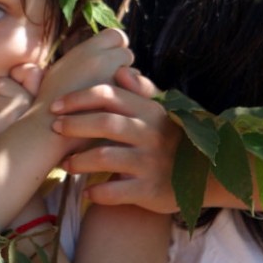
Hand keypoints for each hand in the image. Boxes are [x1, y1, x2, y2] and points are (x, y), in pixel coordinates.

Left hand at [0, 66, 43, 155]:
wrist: (5, 182)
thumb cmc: (15, 145)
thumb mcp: (29, 118)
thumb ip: (30, 92)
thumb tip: (24, 68)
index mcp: (43, 102)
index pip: (30, 71)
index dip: (17, 79)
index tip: (15, 101)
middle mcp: (32, 105)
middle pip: (0, 83)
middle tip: (3, 124)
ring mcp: (13, 114)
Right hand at [36, 28, 133, 107]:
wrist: (48, 131)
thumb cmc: (49, 102)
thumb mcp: (58, 71)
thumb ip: (79, 59)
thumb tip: (90, 56)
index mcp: (88, 49)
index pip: (115, 35)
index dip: (115, 46)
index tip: (109, 58)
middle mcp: (103, 60)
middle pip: (127, 54)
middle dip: (121, 66)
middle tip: (110, 79)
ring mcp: (113, 80)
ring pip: (135, 75)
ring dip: (128, 84)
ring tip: (111, 97)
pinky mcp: (120, 101)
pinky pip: (136, 96)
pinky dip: (130, 101)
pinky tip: (116, 109)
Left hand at [49, 64, 181, 214]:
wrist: (207, 175)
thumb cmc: (174, 138)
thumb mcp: (163, 111)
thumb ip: (141, 91)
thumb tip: (121, 70)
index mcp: (149, 110)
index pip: (109, 96)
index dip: (78, 98)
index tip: (56, 105)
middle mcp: (149, 134)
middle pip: (105, 124)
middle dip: (74, 125)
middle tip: (54, 129)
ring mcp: (150, 163)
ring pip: (106, 158)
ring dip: (80, 161)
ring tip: (66, 164)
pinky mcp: (150, 191)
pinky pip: (117, 192)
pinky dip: (97, 193)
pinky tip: (86, 192)